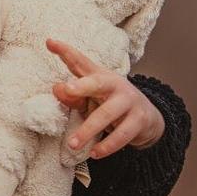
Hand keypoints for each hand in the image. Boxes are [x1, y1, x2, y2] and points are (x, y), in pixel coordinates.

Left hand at [46, 39, 164, 157]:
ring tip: (72, 144)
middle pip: (98, 82)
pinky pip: (121, 134)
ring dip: (88, 130)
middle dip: (82, 85)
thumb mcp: (90, 100)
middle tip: (67, 89)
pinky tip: (94, 153)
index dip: (65, 52)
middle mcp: (115, 84)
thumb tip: (57, 89)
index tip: (49, 42)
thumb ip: (72, 96)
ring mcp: (129, 101)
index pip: (80, 62)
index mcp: (99, 76)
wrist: (147, 118)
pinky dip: (107, 145)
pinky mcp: (139, 120)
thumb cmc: (109, 106)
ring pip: (107, 114)